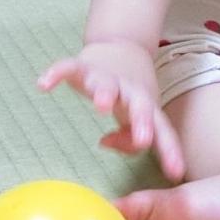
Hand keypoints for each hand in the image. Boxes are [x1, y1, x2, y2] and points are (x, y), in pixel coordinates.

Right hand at [38, 39, 184, 179]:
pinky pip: (69, 68)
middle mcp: (130, 92)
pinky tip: (44, 84)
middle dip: (141, 122)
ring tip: (101, 106)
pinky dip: (57, 73)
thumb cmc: (130, 94)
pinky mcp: (84, 66)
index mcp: (146, 107)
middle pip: (140, 106)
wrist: (122, 47)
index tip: (175, 172)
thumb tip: (106, 144)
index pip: (162, 130)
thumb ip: (129, 140)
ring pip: (107, 85)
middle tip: (143, 141)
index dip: (169, 150)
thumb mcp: (135, 118)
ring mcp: (107, 77)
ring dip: (106, 94)